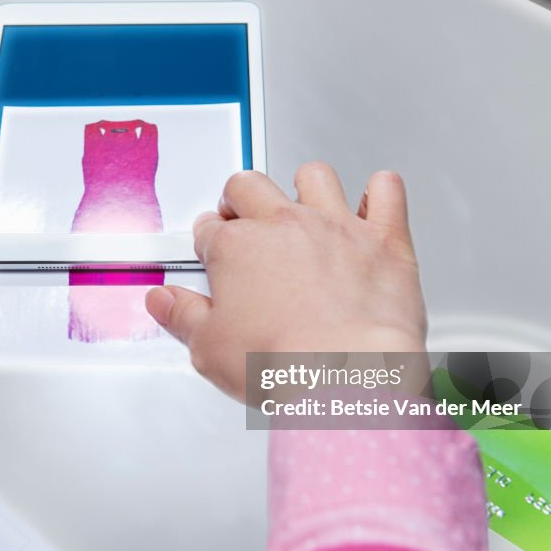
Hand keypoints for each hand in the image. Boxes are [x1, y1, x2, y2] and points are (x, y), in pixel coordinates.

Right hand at [145, 163, 426, 402]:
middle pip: (249, 186)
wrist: (349, 375)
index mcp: (236, 248)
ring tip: (303, 207)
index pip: (209, 229)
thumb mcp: (210, 349)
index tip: (213, 255)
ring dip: (306, 186)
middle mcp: (283, 226)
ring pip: (314, 176)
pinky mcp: (382, 239)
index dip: (208, 241)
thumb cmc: (284, 364)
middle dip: (240, 198)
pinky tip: (372, 202)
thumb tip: (163, 301)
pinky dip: (380, 192)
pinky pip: (386, 192)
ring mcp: (335, 227)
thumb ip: (182, 317)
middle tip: (242, 218)